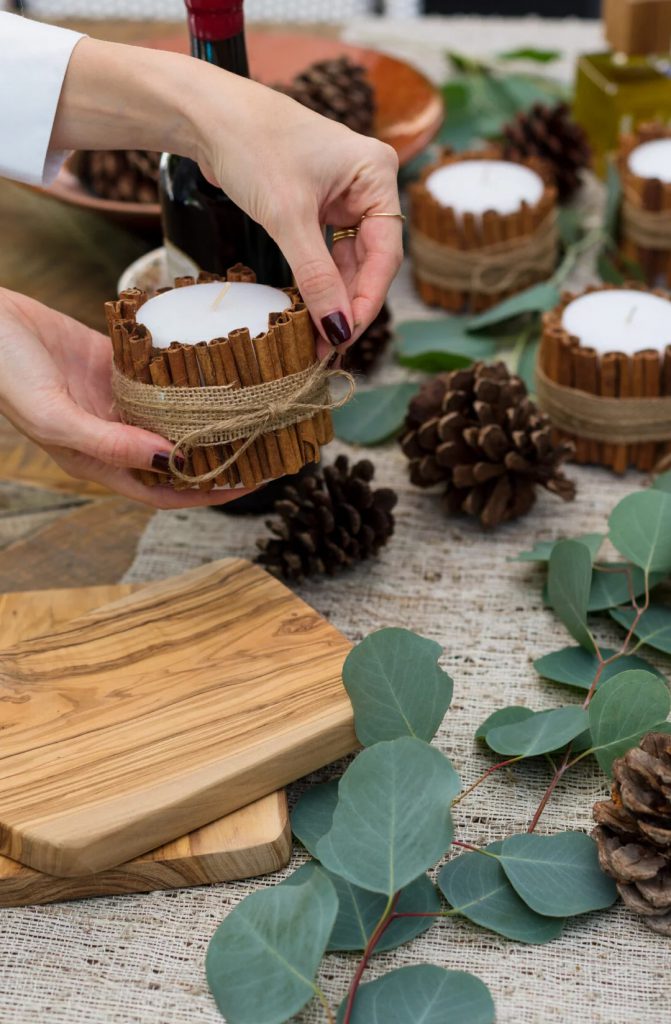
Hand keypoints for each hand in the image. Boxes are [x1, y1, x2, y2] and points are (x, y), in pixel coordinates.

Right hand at [0, 288, 251, 508]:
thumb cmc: (7, 376)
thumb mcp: (57, 417)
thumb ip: (110, 443)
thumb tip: (171, 461)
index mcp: (100, 461)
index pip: (166, 491)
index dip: (208, 493)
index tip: (250, 483)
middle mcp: (115, 436)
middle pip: (179, 456)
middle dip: (221, 456)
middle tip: (266, 442)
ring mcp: (118, 401)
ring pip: (175, 415)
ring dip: (210, 415)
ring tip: (253, 406)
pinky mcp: (117, 367)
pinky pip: (161, 376)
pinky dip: (188, 374)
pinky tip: (220, 364)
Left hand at [195, 76, 402, 353]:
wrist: (208, 115)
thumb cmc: (253, 146)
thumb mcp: (287, 217)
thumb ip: (316, 277)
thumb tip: (336, 330)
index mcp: (378, 174)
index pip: (385, 253)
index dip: (366, 299)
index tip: (345, 337)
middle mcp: (368, 186)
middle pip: (369, 261)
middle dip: (346, 303)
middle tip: (328, 347)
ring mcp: (344, 196)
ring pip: (347, 262)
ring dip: (331, 298)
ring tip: (315, 339)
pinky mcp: (318, 206)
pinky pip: (326, 254)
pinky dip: (316, 282)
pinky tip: (307, 312)